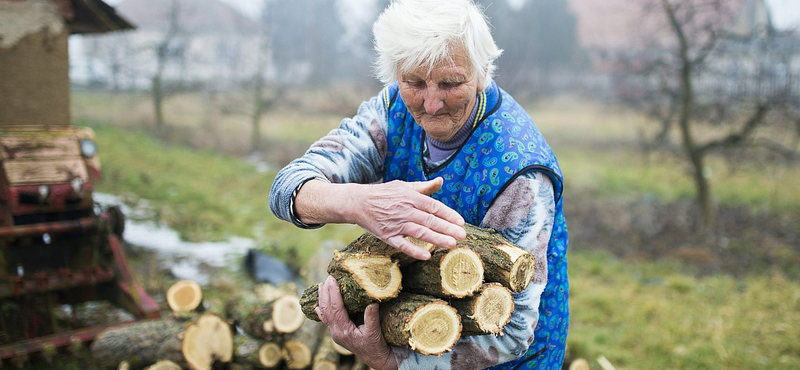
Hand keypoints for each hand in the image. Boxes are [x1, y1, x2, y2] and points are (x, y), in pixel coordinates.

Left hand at [316, 276, 397, 369]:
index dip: (333, 293)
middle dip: (326, 293)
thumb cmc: (375, 345)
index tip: (332, 280)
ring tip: (321, 286)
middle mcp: (336, 332)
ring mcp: (335, 333)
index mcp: (343, 331)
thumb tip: (372, 302)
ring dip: (322, 299)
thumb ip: (372, 317)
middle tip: (327, 279)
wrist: (375, 358)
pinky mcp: (337, 332)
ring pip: (324, 313)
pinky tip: (318, 305)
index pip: (335, 308)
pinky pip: (326, 319)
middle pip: (326, 309)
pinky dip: (322, 310)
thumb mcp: (375, 331)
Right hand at [349, 178, 465, 259]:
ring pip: (419, 232)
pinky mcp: (387, 236)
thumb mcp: (403, 186)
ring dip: (436, 239)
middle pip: (429, 220)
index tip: (461, 222)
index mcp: (411, 197)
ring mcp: (396, 224)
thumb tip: (441, 181)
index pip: (434, 206)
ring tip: (451, 244)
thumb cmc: (384, 194)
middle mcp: (405, 210)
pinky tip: (427, 255)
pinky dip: (414, 250)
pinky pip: (402, 245)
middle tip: (463, 235)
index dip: (448, 214)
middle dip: (448, 228)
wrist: (358, 202)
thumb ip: (423, 187)